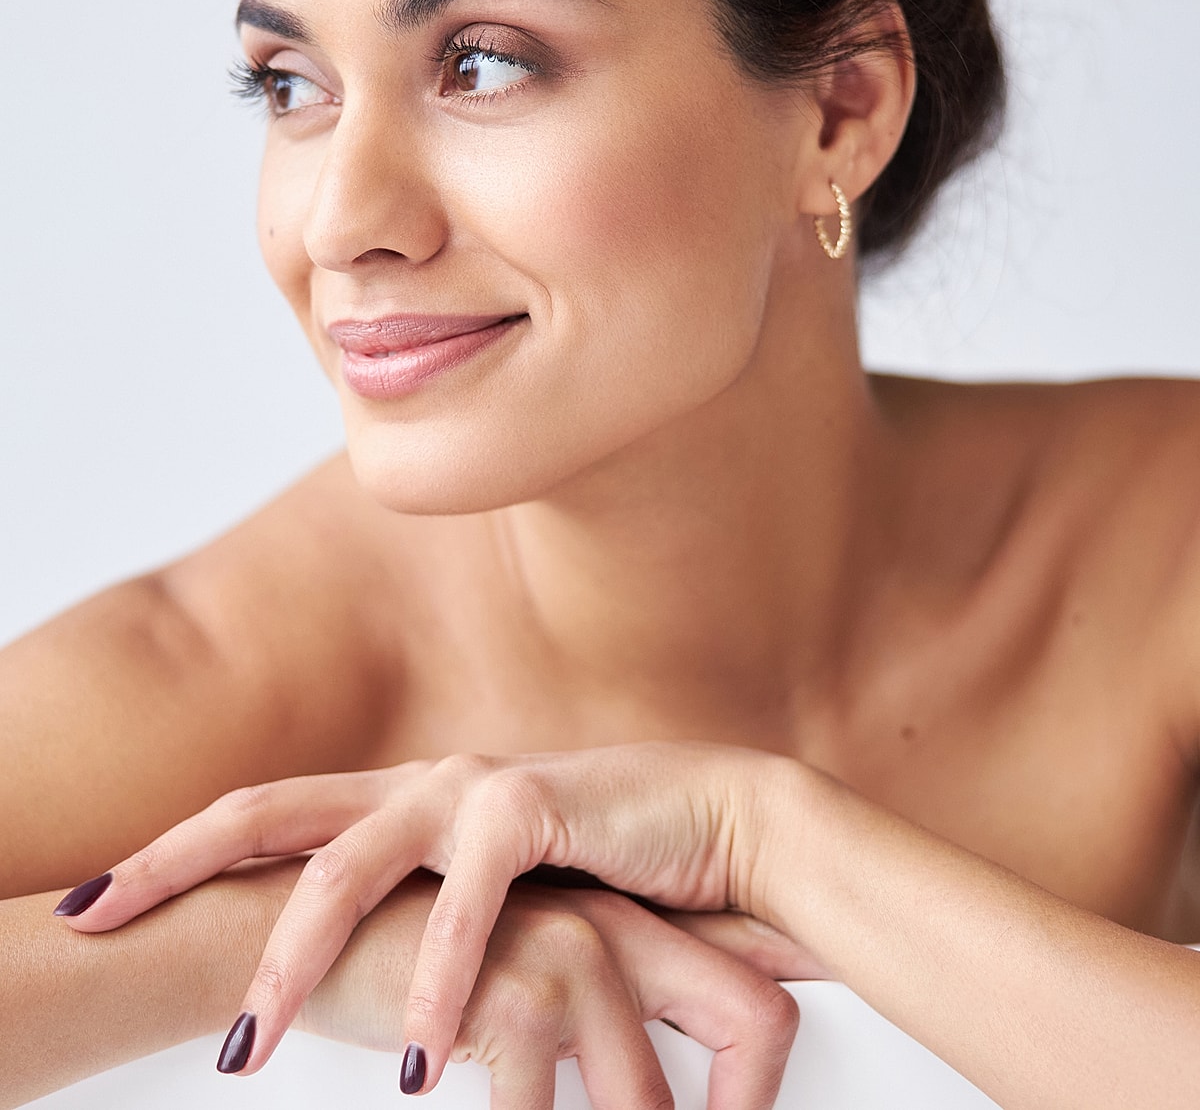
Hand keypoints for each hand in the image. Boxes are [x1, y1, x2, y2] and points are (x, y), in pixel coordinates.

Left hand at [61, 741, 802, 1093]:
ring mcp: (471, 788)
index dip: (176, 848)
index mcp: (402, 799)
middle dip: (175, 865)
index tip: (98, 897)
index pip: (267, 815)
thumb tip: (352, 980)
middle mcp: (420, 779)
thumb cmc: (605, 870)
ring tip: (245, 1053)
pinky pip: (465, 908)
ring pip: (347, 867)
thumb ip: (424, 920)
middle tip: (93, 920)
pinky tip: (412, 1063)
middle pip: (268, 814)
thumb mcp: (492, 900)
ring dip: (289, 961)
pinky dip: (432, 984)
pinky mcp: (532, 808)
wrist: (719, 825)